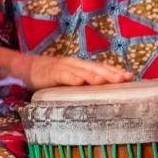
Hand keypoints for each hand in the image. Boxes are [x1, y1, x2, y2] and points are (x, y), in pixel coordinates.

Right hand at [17, 54, 131, 90]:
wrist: (27, 67)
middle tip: (124, 79)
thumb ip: (83, 82)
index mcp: (81, 66)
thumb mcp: (69, 77)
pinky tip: (80, 82)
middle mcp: (75, 64)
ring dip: (94, 75)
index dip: (115, 71)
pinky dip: (72, 78)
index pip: (101, 67)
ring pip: (82, 71)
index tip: (130, 77)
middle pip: (95, 68)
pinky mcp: (51, 72)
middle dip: (110, 73)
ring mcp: (63, 67)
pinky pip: (63, 75)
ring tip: (106, 81)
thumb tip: (102, 92)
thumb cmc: (50, 76)